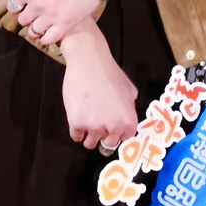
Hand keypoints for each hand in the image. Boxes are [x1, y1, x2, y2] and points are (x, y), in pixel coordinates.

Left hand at [0, 0, 100, 45]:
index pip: (13, 5)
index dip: (17, 4)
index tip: (24, 2)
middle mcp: (35, 5)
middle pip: (23, 20)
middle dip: (27, 16)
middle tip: (35, 12)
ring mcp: (50, 16)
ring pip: (34, 31)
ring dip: (36, 28)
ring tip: (42, 22)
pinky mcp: (65, 23)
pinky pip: (49, 39)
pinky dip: (46, 38)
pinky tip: (50, 31)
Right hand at [60, 21, 138, 149]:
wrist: (89, 61)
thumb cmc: (110, 72)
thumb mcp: (129, 89)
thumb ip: (130, 107)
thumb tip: (126, 115)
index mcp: (128, 121)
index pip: (123, 139)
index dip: (116, 134)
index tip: (111, 129)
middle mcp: (113, 128)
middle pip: (107, 144)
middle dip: (102, 136)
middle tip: (97, 123)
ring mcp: (94, 127)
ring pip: (90, 143)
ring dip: (88, 135)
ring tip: (87, 121)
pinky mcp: (76, 123)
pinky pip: (75, 136)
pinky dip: (76, 130)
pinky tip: (77, 118)